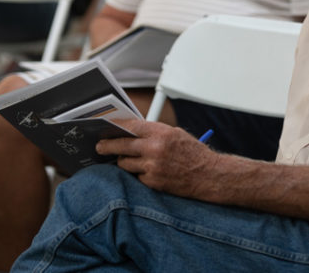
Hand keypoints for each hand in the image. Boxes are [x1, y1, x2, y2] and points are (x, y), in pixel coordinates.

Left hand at [96, 120, 220, 197]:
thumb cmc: (194, 154)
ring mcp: (153, 167)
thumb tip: (131, 132)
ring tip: (127, 159)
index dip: (115, 126)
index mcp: (162, 133)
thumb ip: (154, 132)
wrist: (209, 175)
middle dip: (107, 145)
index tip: (106, 126)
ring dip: (123, 161)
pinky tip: (147, 171)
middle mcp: (156, 149)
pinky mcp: (153, 182)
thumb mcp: (176, 135)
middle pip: (121, 145)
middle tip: (99, 146)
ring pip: (125, 163)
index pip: (131, 126)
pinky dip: (138, 174)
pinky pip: (136, 176)